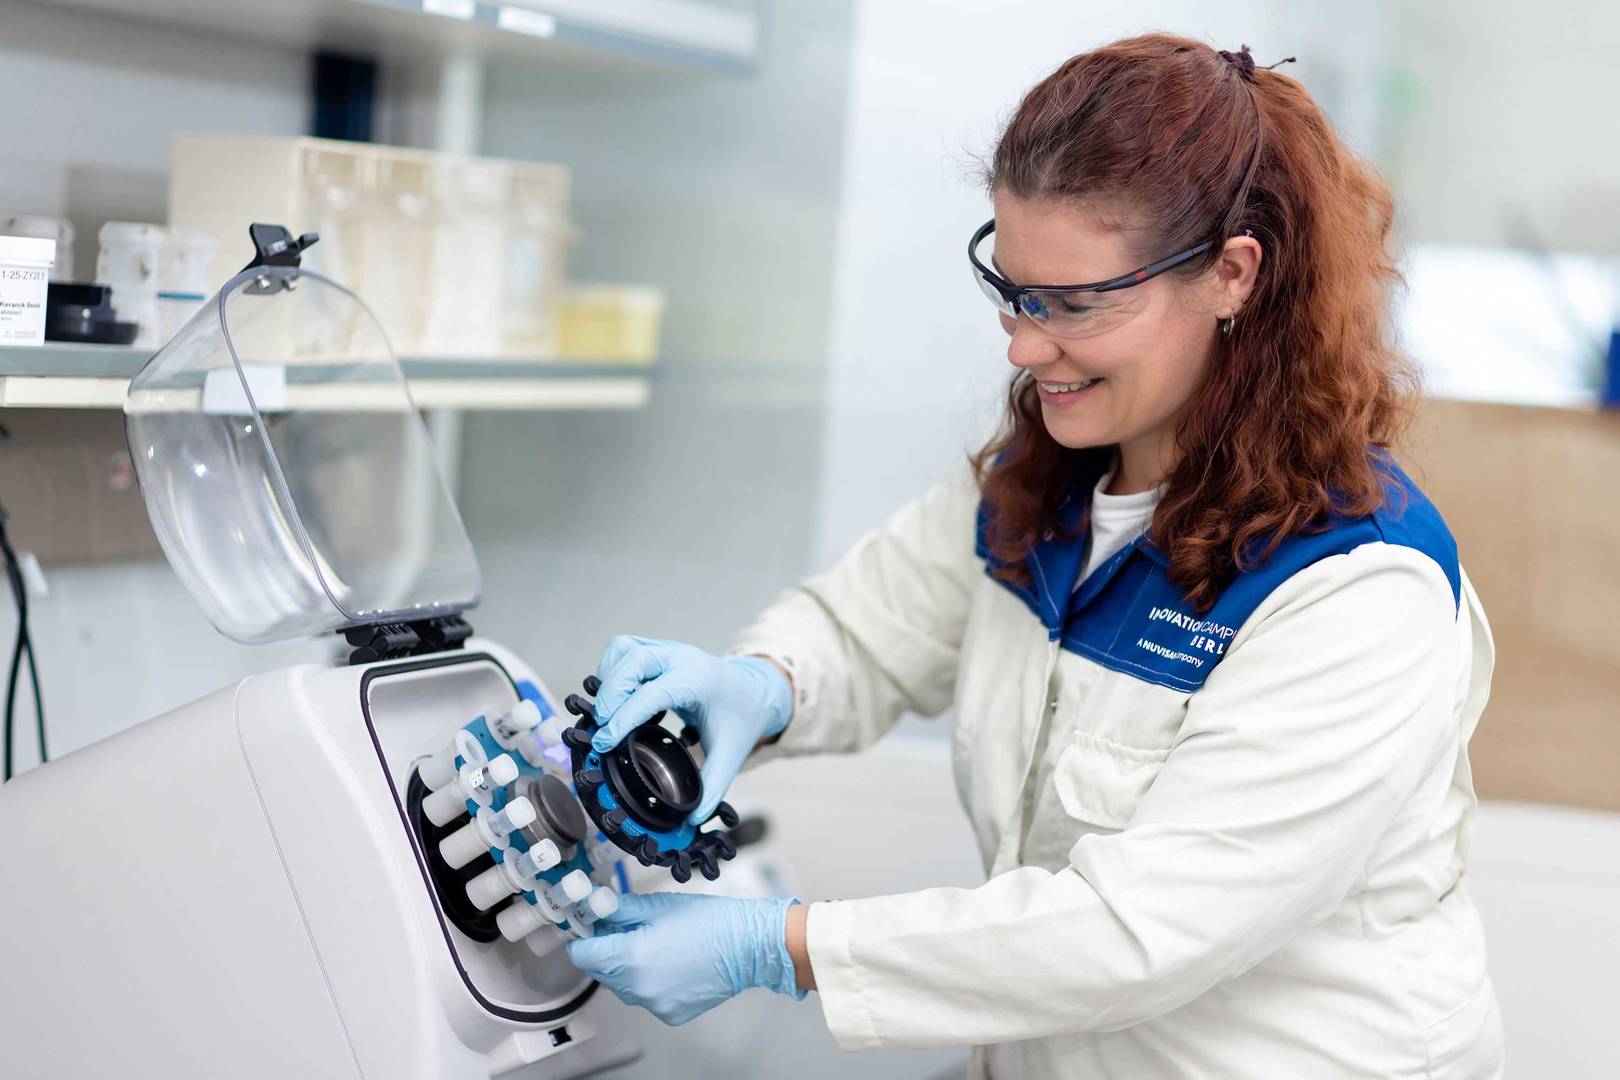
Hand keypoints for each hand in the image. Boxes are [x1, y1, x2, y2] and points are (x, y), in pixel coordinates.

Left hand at [565, 891, 805, 1025]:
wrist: (747, 946)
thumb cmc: (710, 922)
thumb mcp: (657, 906)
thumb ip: (619, 909)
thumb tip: (595, 906)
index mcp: (630, 958)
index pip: (583, 954)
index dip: (583, 935)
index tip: (589, 924)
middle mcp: (638, 988)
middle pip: (601, 971)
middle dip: (607, 949)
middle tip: (625, 927)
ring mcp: (654, 1004)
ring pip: (622, 985)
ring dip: (627, 966)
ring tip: (653, 943)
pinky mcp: (669, 1013)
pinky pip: (645, 996)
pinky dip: (649, 981)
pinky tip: (669, 961)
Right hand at [591, 636, 792, 823]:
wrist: (754, 691)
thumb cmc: (740, 718)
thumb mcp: (731, 755)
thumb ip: (713, 788)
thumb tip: (692, 818)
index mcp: (699, 681)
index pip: (653, 692)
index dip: (625, 717)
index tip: (606, 741)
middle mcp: (681, 658)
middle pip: (633, 659)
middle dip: (611, 693)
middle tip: (604, 728)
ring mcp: (668, 650)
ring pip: (623, 649)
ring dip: (608, 679)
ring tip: (608, 713)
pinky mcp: (657, 650)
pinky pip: (623, 650)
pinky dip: (612, 671)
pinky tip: (617, 699)